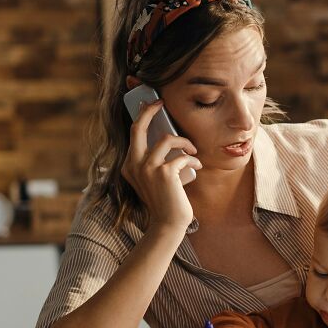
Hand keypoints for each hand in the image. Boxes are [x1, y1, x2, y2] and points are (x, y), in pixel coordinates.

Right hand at [121, 100, 201, 231]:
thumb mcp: (154, 179)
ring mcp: (148, 168)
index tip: (153, 104)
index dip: (143, 115)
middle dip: (150, 110)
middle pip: (139, 127)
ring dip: (185, 142)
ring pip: (167, 139)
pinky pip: (183, 156)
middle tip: (161, 103)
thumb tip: (168, 139)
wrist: (168, 224)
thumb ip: (154, 162)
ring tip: (193, 150)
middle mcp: (134, 165)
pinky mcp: (164, 174)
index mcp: (129, 165)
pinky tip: (198, 164)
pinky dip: (193, 158)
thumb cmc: (165, 201)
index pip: (134, 133)